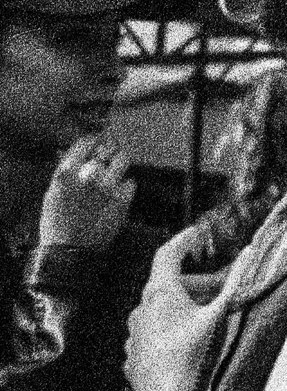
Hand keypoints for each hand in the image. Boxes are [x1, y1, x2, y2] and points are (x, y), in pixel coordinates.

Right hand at [38, 136, 133, 250]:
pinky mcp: (122, 200)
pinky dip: (126, 187)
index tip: (99, 140)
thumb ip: (65, 173)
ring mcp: (107, 187)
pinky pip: (130, 183)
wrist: (68, 251)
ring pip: (123, 160)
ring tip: (117, 171)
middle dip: (111, 149)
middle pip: (108, 148)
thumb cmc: (56, 223)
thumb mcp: (52, 194)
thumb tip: (77, 154)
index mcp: (66, 173)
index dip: (95, 139)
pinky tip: (118, 195)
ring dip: (121, 163)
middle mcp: (87, 176)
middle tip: (112, 153)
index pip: (86, 142)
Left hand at [125, 223, 234, 390]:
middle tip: (226, 289)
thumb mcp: (225, 314)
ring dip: (187, 309)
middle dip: (199, 283)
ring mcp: (134, 339)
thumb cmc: (197, 358)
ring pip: (161, 313)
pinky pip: (155, 337)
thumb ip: (239, 280)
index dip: (185, 241)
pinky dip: (174, 332)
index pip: (168, 255)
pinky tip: (194, 346)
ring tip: (213, 319)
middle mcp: (141, 312)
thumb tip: (252, 250)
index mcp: (160, 295)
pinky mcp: (135, 362)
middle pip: (169, 286)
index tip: (199, 234)